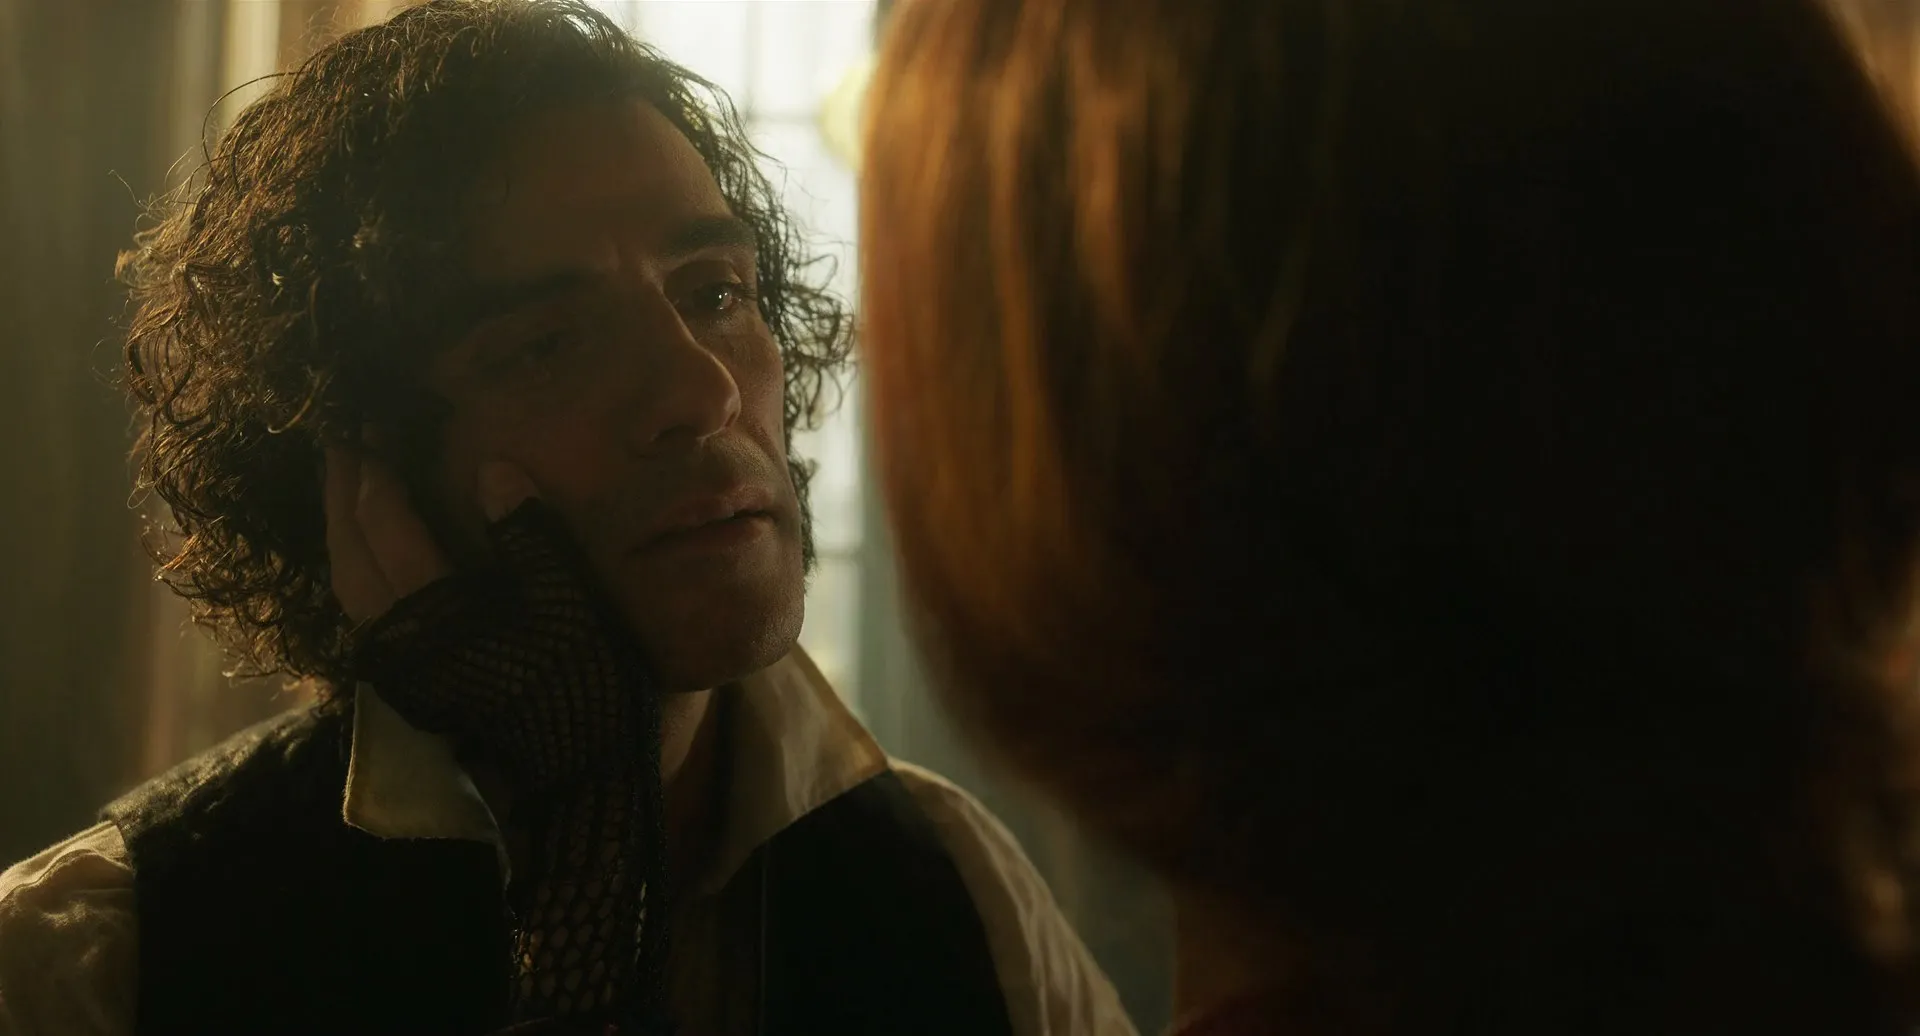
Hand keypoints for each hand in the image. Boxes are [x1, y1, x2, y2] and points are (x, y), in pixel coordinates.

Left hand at [323, 448, 656, 789]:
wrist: (575, 784)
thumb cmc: (580, 687)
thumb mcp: (567, 603)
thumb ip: (527, 533)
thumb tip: (490, 465)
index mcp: (435, 606)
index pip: (385, 520)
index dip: (375, 467)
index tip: (369, 422)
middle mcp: (399, 637)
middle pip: (349, 552)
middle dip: (342, 495)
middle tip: (340, 444)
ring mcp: (397, 671)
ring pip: (347, 591)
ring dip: (339, 536)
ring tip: (345, 494)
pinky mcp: (407, 694)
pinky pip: (361, 621)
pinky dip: (355, 579)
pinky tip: (369, 566)